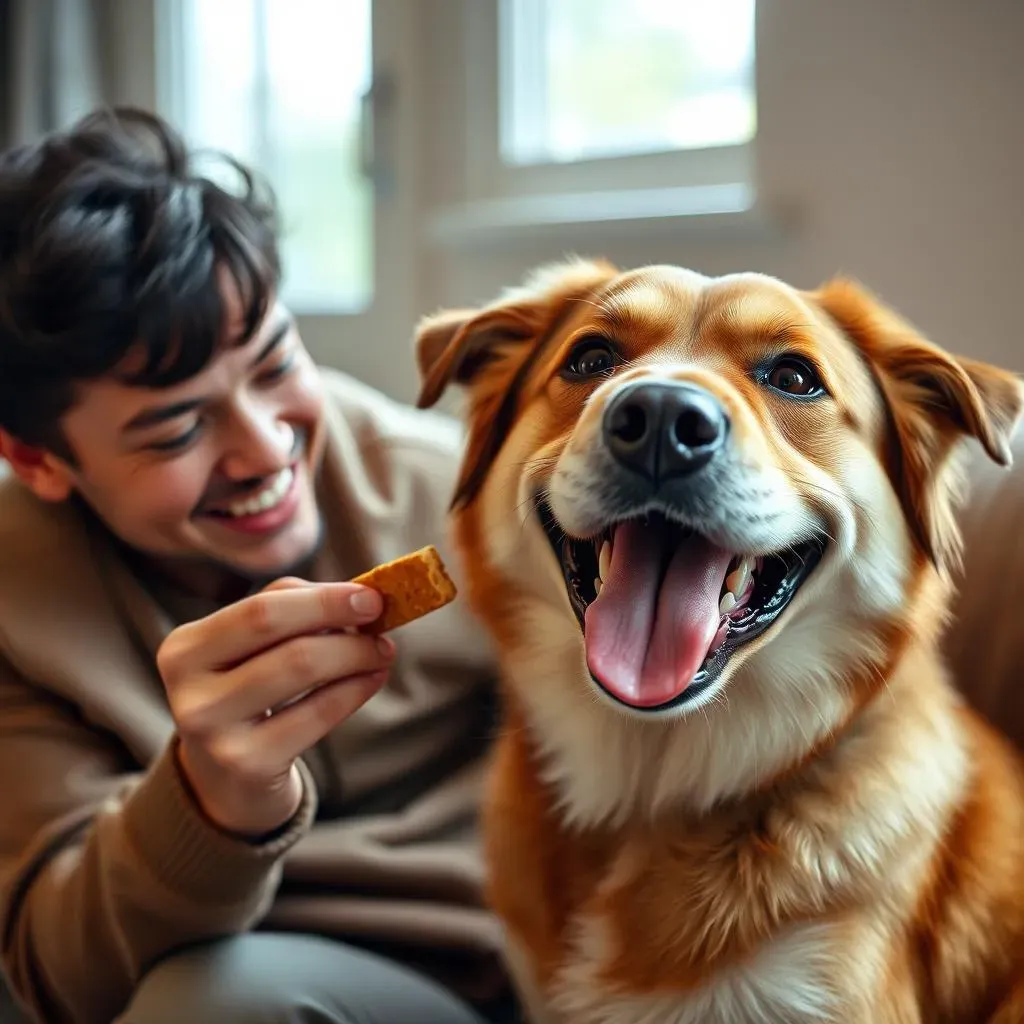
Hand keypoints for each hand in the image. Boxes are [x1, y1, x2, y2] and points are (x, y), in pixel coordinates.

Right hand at [156, 577, 394, 837]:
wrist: (226, 783)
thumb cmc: (249, 696)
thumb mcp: (252, 649)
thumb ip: (292, 608)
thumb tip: (356, 596)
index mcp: (184, 648)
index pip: (259, 606)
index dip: (320, 598)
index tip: (369, 595)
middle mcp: (188, 689)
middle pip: (274, 628)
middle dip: (337, 615)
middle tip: (382, 615)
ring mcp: (213, 731)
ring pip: (300, 666)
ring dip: (354, 652)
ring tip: (381, 651)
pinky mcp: (248, 764)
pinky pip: (318, 713)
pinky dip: (355, 689)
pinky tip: (372, 679)